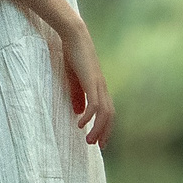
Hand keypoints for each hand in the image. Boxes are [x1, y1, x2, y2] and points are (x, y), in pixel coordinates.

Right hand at [59, 23, 114, 146]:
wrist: (74, 36)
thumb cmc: (73, 54)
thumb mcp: (73, 78)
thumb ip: (77, 95)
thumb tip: (79, 112)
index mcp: (99, 87)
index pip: (108, 111)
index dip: (105, 126)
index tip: (99, 140)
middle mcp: (102, 87)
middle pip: (110, 115)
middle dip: (105, 132)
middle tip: (97, 146)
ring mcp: (98, 84)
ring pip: (104, 113)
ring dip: (98, 128)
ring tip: (89, 140)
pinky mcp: (91, 81)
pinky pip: (94, 103)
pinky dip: (89, 115)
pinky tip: (81, 123)